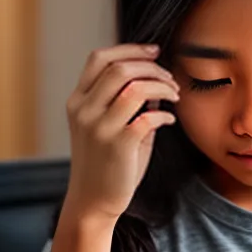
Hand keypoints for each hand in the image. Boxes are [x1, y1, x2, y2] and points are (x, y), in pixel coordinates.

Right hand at [62, 43, 179, 223]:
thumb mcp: (106, 127)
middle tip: (170, 78)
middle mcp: (84, 110)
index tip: (154, 51)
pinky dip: (164, 114)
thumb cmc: (104, 163)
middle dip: (152, 67)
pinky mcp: (118, 145)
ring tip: (174, 95)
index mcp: (77, 101)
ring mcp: (99, 127)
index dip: (130, 49)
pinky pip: (148, 116)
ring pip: (134, 87)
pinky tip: (169, 120)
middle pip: (120, 68)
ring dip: (161, 86)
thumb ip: (123, 102)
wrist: (93, 202)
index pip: (99, 58)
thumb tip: (153, 79)